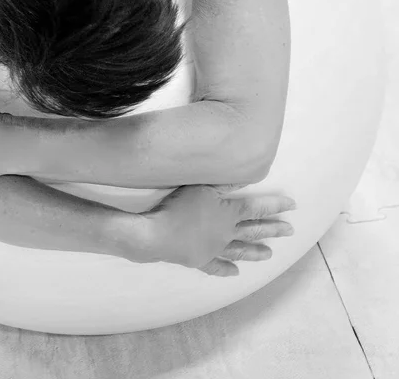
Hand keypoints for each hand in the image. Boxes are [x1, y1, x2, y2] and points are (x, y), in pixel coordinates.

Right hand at [144, 184, 295, 275]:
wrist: (158, 234)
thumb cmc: (180, 206)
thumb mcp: (203, 188)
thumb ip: (225, 184)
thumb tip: (247, 178)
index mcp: (229, 213)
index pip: (257, 208)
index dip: (275, 206)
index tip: (292, 206)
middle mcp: (226, 233)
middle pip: (254, 230)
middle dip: (273, 229)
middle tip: (290, 231)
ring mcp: (214, 249)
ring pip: (240, 251)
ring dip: (255, 251)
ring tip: (270, 254)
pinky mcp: (200, 260)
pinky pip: (217, 266)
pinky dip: (227, 270)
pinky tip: (236, 273)